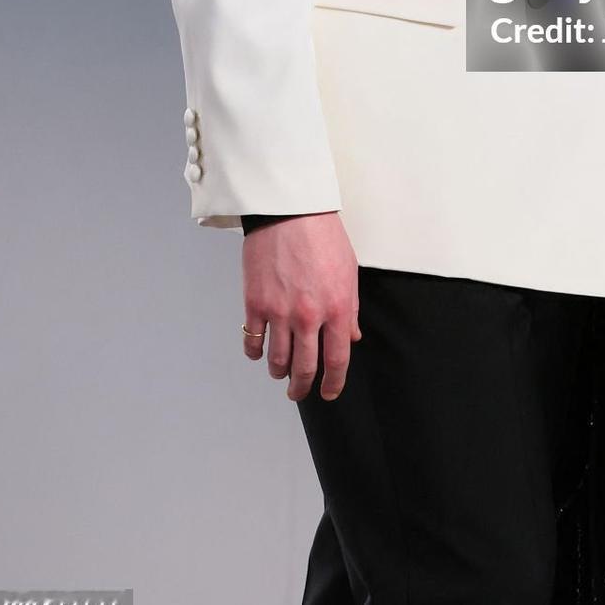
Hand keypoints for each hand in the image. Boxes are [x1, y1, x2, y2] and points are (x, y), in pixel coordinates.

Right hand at [241, 211, 361, 401]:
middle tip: (299, 392)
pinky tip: (259, 352)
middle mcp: (309, 316)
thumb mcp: (349, 271)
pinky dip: (255, 353)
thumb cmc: (322, 236)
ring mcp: (280, 312)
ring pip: (277, 361)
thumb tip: (352, 337)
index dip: (333, 383)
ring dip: (279, 373)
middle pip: (304, 368)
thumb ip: (351, 308)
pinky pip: (253, 342)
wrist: (290, 211)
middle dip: (302, 388)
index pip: (336, 360)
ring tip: (280, 373)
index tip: (329, 392)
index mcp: (337, 308)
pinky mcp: (255, 303)